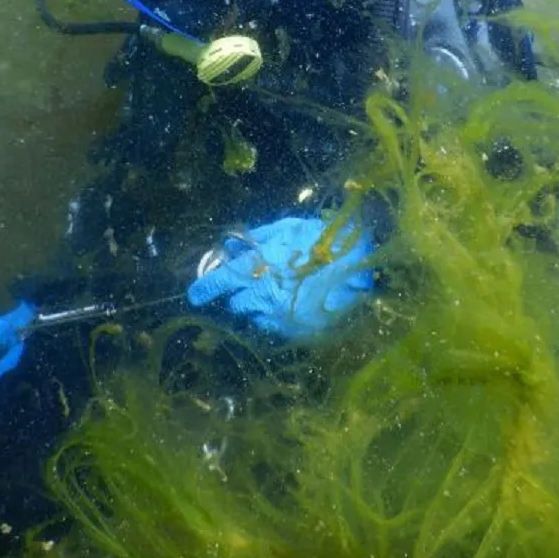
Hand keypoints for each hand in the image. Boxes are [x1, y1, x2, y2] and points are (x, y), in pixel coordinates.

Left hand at [187, 217, 373, 339]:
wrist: (363, 264)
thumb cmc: (323, 239)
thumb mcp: (287, 227)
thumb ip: (256, 238)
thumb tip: (230, 246)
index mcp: (261, 265)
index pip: (221, 280)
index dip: (205, 288)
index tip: (195, 295)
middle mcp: (266, 294)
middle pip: (236, 305)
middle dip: (239, 296)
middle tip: (252, 286)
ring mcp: (283, 315)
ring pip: (256, 318)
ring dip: (260, 308)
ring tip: (281, 294)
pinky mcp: (298, 330)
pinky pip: (279, 327)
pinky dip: (280, 317)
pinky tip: (296, 304)